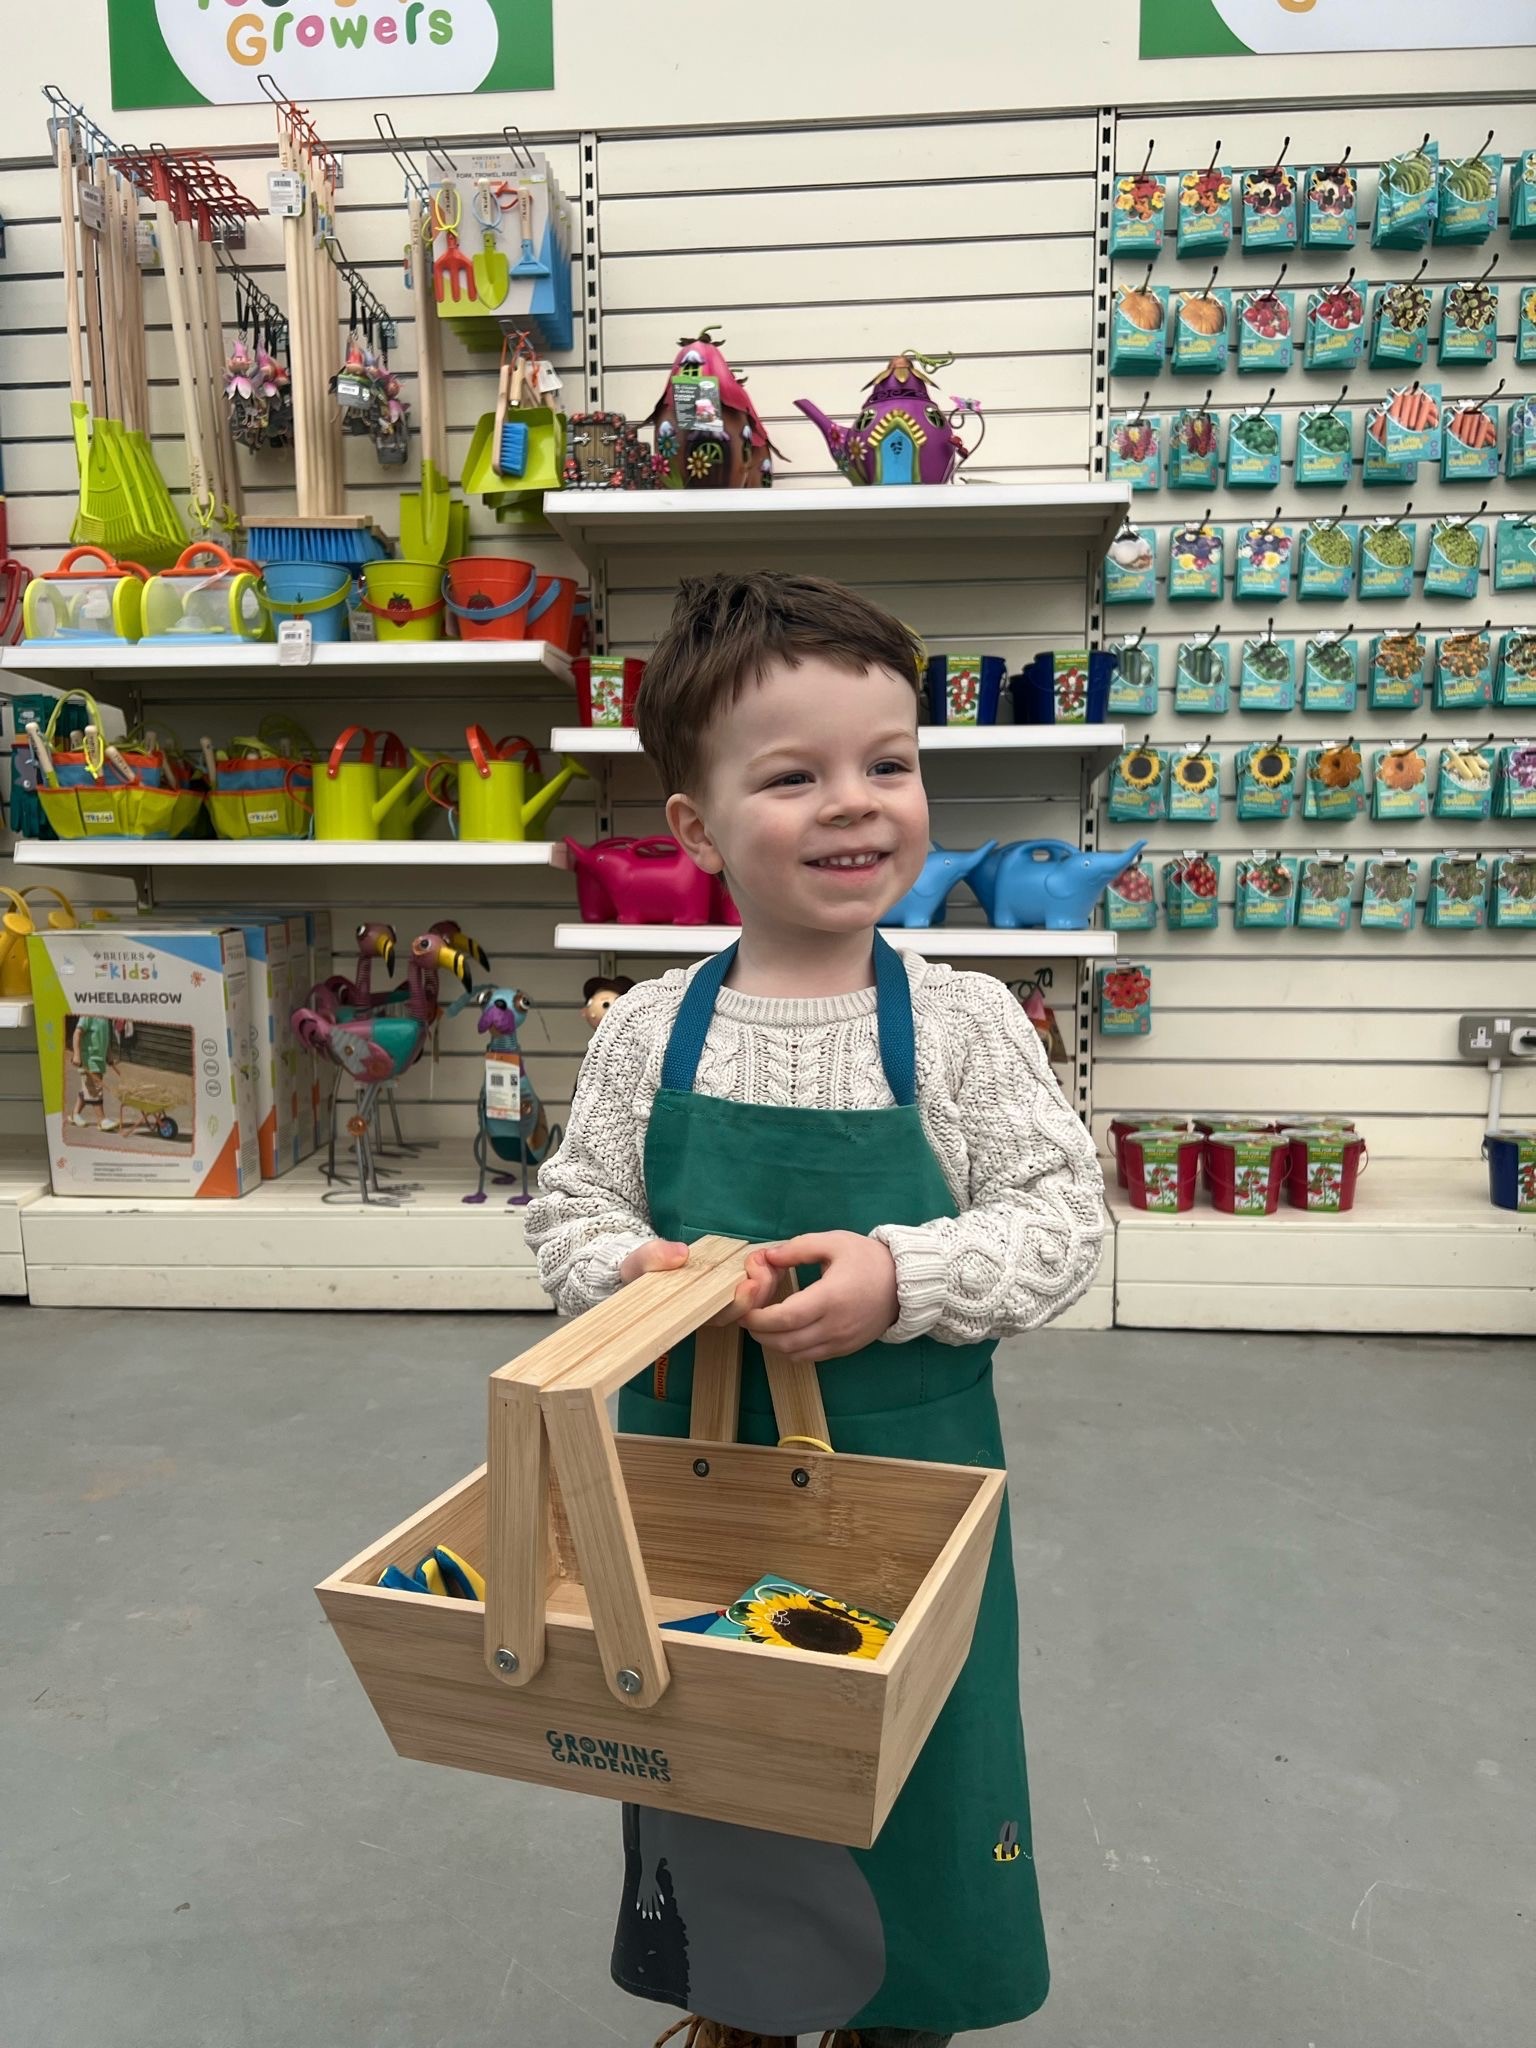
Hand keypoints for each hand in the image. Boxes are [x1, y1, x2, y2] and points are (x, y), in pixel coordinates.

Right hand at [616, 1240, 778, 1330]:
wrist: (645, 1267)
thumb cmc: (641, 1272)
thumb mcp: (639, 1262)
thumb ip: (655, 1257)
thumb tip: (681, 1254)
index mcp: (694, 1312)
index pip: (723, 1315)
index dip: (740, 1304)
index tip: (748, 1286)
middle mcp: (714, 1310)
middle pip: (748, 1309)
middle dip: (760, 1288)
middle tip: (758, 1263)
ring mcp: (726, 1298)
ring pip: (758, 1298)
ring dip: (767, 1278)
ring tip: (763, 1255)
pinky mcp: (736, 1282)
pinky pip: (760, 1283)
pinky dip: (768, 1270)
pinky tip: (768, 1255)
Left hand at [740, 1232, 898, 1361]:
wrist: (904, 1283)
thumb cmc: (868, 1259)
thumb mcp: (834, 1242)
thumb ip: (797, 1248)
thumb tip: (766, 1257)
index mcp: (830, 1297)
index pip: (784, 1319)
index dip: (757, 1318)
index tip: (744, 1309)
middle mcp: (834, 1326)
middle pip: (784, 1342)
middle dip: (759, 1333)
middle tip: (748, 1317)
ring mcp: (841, 1341)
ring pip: (794, 1354)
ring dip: (773, 1343)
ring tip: (764, 1324)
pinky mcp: (845, 1350)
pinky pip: (810, 1358)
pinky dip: (791, 1349)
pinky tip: (786, 1332)